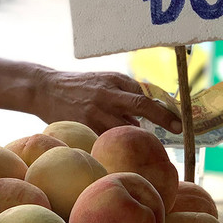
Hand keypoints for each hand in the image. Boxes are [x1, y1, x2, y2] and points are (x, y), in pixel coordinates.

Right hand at [37, 70, 182, 133]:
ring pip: (125, 126)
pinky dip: (113, 140)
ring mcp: (95, 109)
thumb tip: (151, 110)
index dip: (165, 107)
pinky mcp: (83, 124)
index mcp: (115, 80)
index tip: (178, 119)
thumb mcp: (104, 80)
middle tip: (177, 129)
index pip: (146, 93)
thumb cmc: (79, 86)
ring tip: (135, 139)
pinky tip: (112, 143)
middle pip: (141, 105)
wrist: (44, 88)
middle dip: (163, 118)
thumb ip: (126, 91)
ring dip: (134, 134)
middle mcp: (107, 93)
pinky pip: (106, 137)